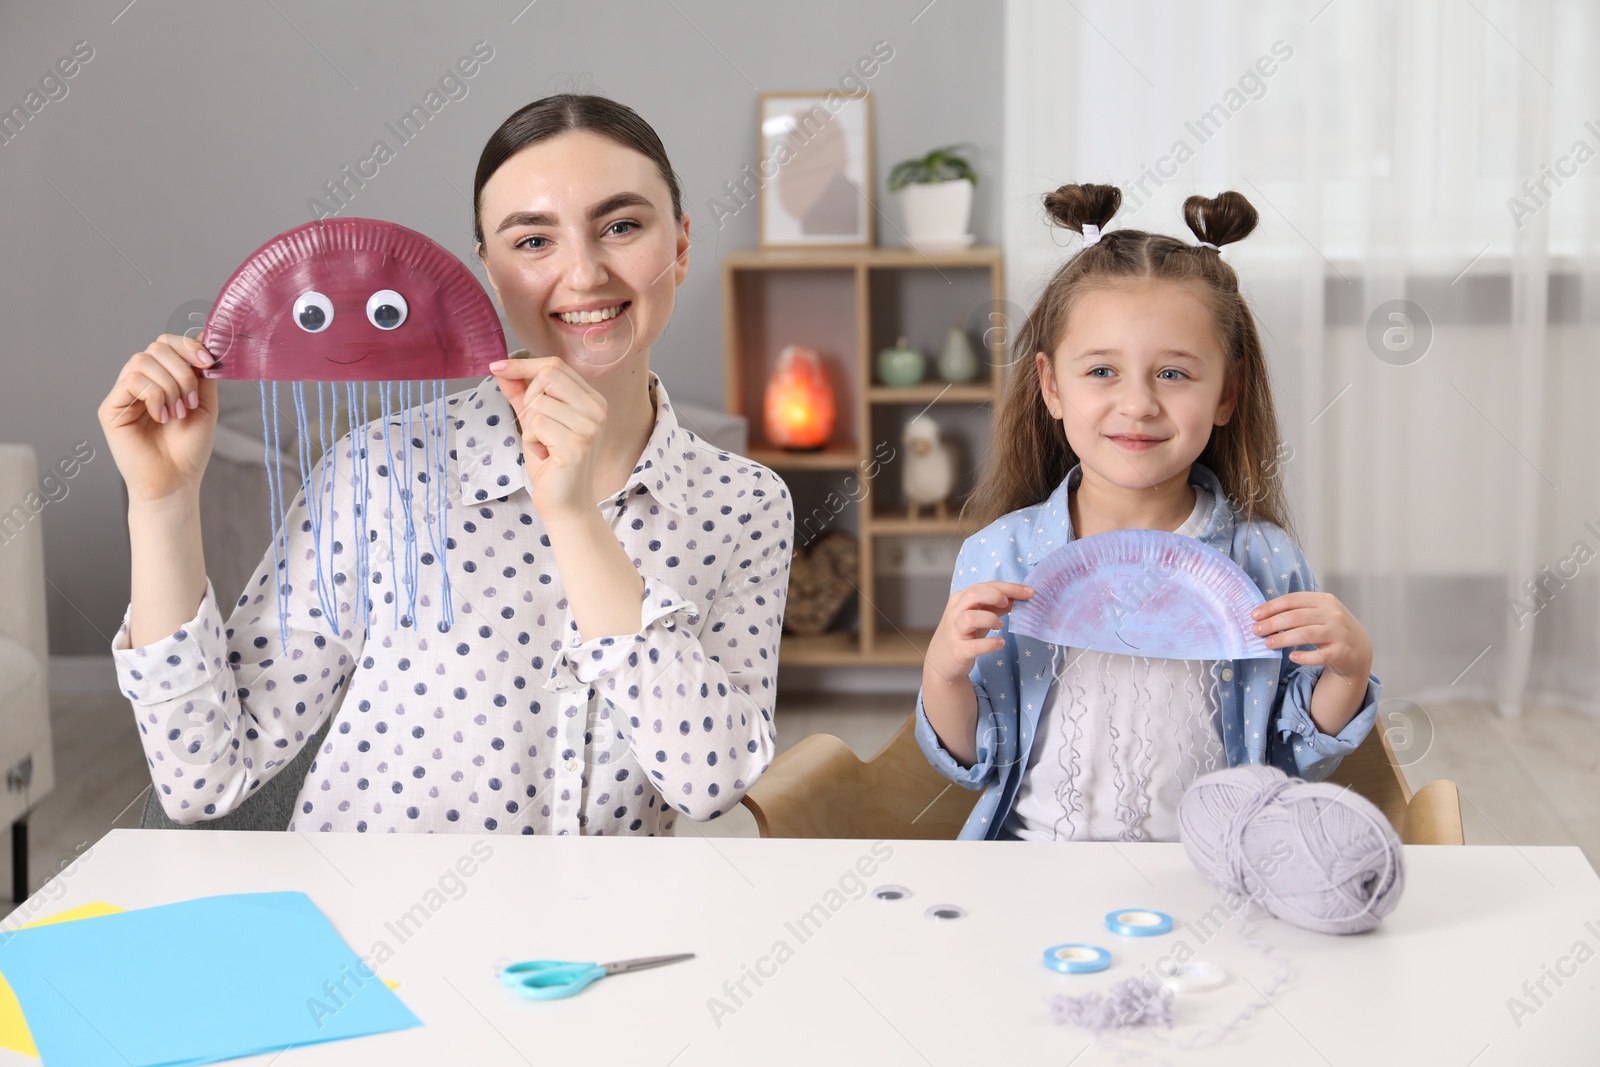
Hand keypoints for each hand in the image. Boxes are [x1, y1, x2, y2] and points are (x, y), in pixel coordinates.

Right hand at [97, 334, 217, 505]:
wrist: (176, 481)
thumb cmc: (189, 448)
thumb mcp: (205, 404)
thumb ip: (202, 373)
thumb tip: (204, 336)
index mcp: (162, 379)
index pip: (166, 343)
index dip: (187, 346)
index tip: (208, 362)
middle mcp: (140, 382)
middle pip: (156, 347)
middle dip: (183, 371)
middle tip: (191, 401)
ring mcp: (123, 394)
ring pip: (143, 361)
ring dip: (170, 385)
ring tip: (178, 413)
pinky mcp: (111, 408)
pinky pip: (132, 380)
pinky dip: (154, 395)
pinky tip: (161, 417)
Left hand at [490, 354, 607, 520]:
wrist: (565, 504)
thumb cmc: (551, 464)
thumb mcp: (534, 422)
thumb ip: (520, 394)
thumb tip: (501, 368)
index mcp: (592, 400)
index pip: (555, 365)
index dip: (524, 365)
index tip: (498, 367)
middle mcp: (597, 409)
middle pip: (547, 376)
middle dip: (528, 400)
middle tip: (536, 428)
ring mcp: (590, 427)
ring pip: (538, 403)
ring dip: (530, 427)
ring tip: (543, 446)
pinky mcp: (577, 444)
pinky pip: (537, 425)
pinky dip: (531, 441)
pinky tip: (545, 455)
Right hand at [925, 581, 1033, 685]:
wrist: (942, 660)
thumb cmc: (964, 633)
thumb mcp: (979, 615)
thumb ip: (996, 605)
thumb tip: (1019, 597)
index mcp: (961, 598)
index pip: (987, 585)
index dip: (1010, 587)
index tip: (1029, 592)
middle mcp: (956, 612)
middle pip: (974, 594)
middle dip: (996, 596)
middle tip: (1008, 605)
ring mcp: (955, 631)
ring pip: (970, 617)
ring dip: (990, 619)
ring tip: (1000, 626)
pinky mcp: (959, 650)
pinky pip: (975, 645)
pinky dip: (990, 644)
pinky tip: (1000, 643)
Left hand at [1251, 592, 1371, 681]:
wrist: (1359, 649)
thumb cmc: (1331, 628)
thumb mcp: (1319, 613)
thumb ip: (1297, 611)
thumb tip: (1263, 616)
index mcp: (1325, 600)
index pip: (1293, 600)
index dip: (1271, 607)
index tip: (1254, 616)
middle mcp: (1333, 615)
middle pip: (1296, 617)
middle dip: (1272, 624)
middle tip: (1256, 631)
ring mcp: (1339, 633)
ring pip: (1305, 635)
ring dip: (1282, 639)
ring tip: (1267, 644)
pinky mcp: (1341, 653)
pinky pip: (1318, 655)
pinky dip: (1303, 656)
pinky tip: (1292, 657)